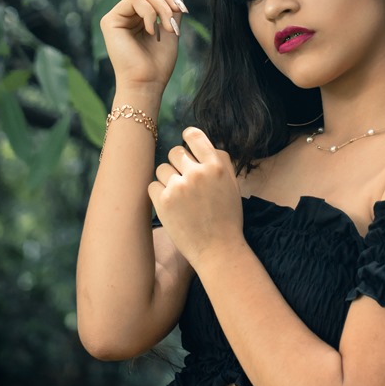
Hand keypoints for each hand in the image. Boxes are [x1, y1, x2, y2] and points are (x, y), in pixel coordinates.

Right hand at [100, 0, 188, 90]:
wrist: (147, 82)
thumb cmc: (159, 62)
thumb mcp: (171, 26)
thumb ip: (171, 4)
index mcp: (139, 14)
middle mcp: (126, 13)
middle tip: (180, 9)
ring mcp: (117, 15)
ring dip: (162, 6)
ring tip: (168, 26)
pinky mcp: (110, 20)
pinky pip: (134, 0)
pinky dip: (150, 13)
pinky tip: (152, 31)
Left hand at [148, 128, 243, 265]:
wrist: (219, 249)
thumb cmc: (227, 217)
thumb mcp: (232, 183)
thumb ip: (219, 162)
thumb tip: (201, 145)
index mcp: (216, 165)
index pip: (194, 136)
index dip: (187, 136)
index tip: (184, 141)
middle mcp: (197, 172)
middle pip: (175, 151)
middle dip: (177, 163)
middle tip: (183, 179)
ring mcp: (179, 186)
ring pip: (161, 169)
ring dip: (167, 179)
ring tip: (179, 197)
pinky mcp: (163, 201)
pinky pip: (152, 186)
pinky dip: (158, 194)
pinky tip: (170, 206)